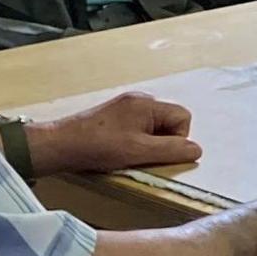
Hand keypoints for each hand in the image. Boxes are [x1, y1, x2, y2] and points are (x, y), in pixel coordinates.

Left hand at [32, 92, 197, 176]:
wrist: (59, 145)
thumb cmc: (98, 146)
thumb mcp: (138, 151)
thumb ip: (171, 150)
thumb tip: (197, 150)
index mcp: (148, 103)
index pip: (183, 117)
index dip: (177, 139)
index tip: (156, 153)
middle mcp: (139, 100)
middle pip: (169, 120)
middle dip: (162, 141)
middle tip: (141, 155)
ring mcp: (125, 107)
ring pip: (153, 126)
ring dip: (147, 143)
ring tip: (128, 155)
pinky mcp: (113, 116)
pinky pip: (138, 127)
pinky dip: (134, 141)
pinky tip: (118, 151)